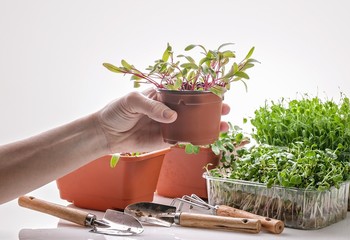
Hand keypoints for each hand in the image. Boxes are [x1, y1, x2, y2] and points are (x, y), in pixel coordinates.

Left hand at [96, 88, 229, 152]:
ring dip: (208, 124)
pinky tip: (208, 138)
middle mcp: (168, 108)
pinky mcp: (166, 140)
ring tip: (224, 126)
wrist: (106, 134)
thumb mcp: (132, 101)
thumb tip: (173, 117)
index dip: (202, 91)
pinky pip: (184, 139)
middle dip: (211, 108)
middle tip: (226, 110)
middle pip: (194, 107)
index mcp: (162, 94)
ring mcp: (169, 124)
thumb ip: (152, 107)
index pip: (185, 90)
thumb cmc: (116, 111)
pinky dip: (197, 139)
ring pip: (193, 124)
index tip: (217, 92)